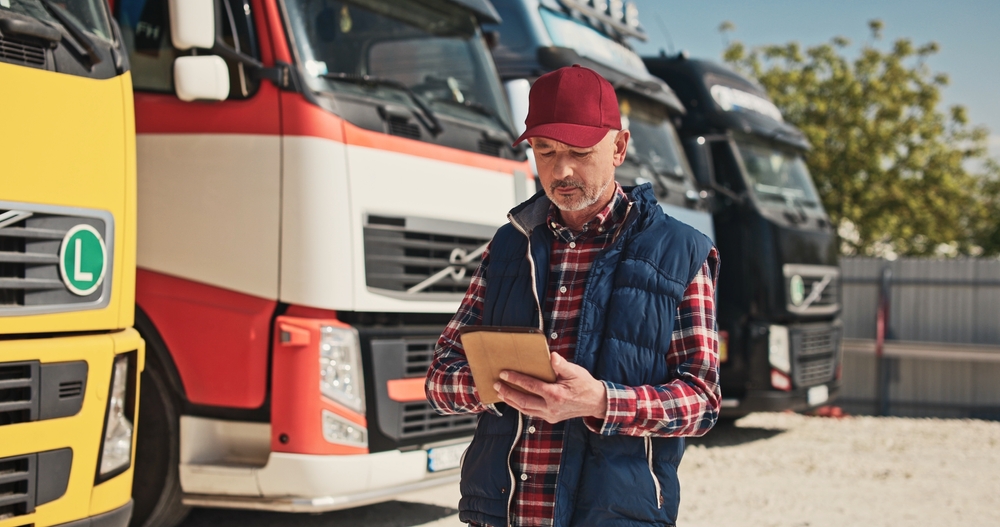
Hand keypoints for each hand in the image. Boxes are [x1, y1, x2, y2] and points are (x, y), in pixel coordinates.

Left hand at [493, 352, 607, 423]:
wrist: (596, 403)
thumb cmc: (585, 385)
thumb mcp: (576, 372)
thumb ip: (562, 365)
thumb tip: (552, 356)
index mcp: (556, 395)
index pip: (531, 386)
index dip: (516, 379)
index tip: (504, 374)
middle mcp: (551, 407)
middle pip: (523, 401)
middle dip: (507, 392)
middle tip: (496, 385)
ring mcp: (550, 415)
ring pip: (525, 409)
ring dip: (511, 401)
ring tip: (500, 393)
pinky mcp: (550, 418)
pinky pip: (531, 413)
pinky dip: (520, 406)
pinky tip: (514, 400)